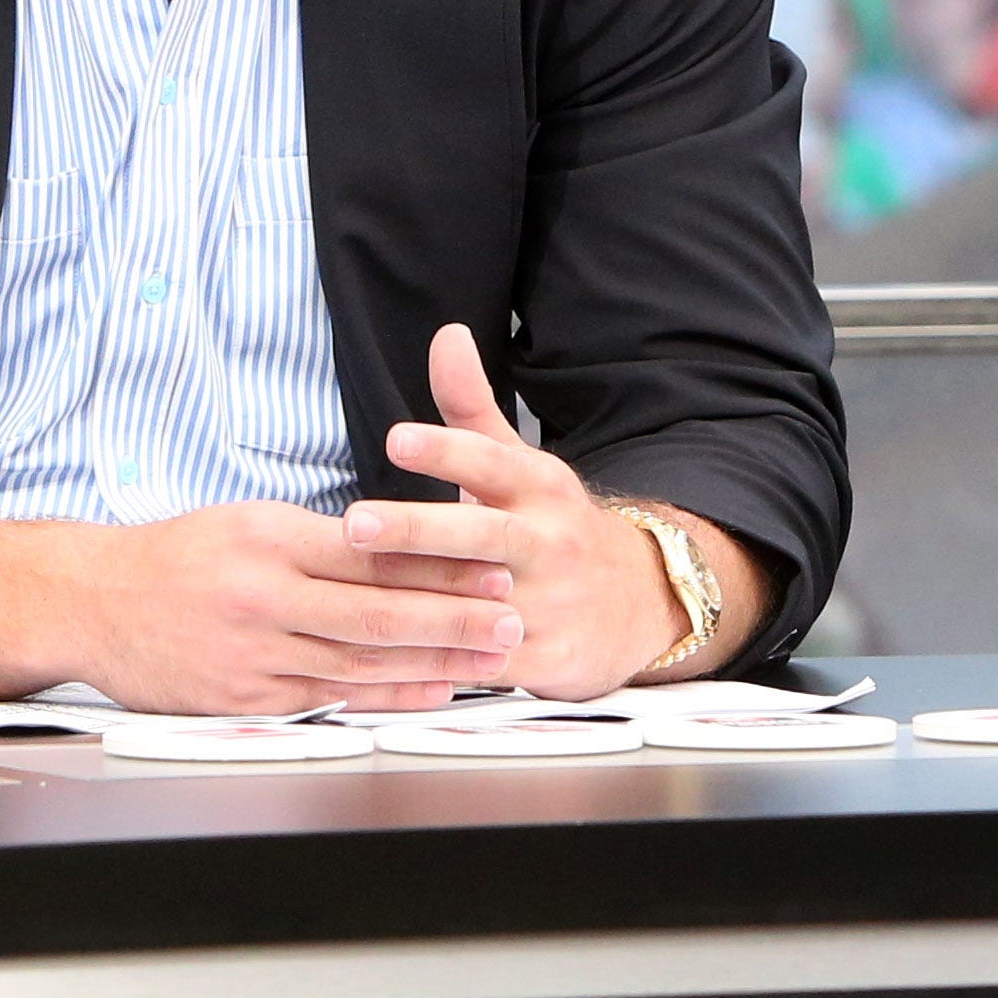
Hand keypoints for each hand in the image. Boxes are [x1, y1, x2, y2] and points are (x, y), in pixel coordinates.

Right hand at [0, 501, 522, 714]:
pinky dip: (383, 696)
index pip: (372, 550)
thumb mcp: (243, 522)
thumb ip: (313, 540)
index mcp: (269, 540)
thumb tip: (394, 547)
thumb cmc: (172, 558)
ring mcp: (255, 653)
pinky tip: (425, 693)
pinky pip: (329, 698)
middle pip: (379, 611)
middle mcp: (265, 597)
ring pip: (361, 660)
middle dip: (455, 617)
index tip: (492, 559)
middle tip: (513, 617)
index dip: (439, 559)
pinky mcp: (244, 697)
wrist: (90, 603)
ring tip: (489, 660)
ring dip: (433, 662)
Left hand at [355, 324, 697, 698]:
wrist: (640, 602)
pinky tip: (390, 658)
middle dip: (418, 531)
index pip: (491, 462)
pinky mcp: (547, 658)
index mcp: (538, 487)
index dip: (446, 451)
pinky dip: (441, 662)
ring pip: (479, 603)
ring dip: (420, 603)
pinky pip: (485, 662)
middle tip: (357, 524)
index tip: (397, 439)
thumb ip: (472, 407)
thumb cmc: (554, 528)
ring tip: (359, 596)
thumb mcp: (523, 464)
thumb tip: (445, 335)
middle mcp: (547, 542)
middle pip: (479, 535)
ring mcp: (550, 603)